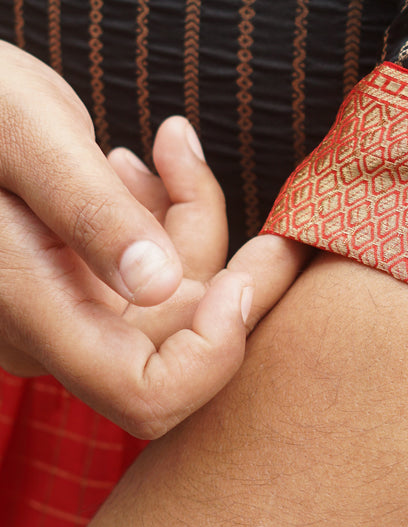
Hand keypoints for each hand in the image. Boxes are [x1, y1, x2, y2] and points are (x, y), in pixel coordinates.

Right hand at [0, 41, 306, 436]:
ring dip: (192, 228)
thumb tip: (160, 286)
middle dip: (230, 272)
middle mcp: (47, 331)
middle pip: (178, 343)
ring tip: (166, 148)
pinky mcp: (69, 281)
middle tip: (263, 213)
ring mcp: (59, 311)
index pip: (147, 397)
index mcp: (27, 309)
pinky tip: (146, 159)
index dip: (215, 354)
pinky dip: (165, 218)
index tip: (243, 277)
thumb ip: (87, 209)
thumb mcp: (21, 129)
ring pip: (172, 302)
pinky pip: (147, 274)